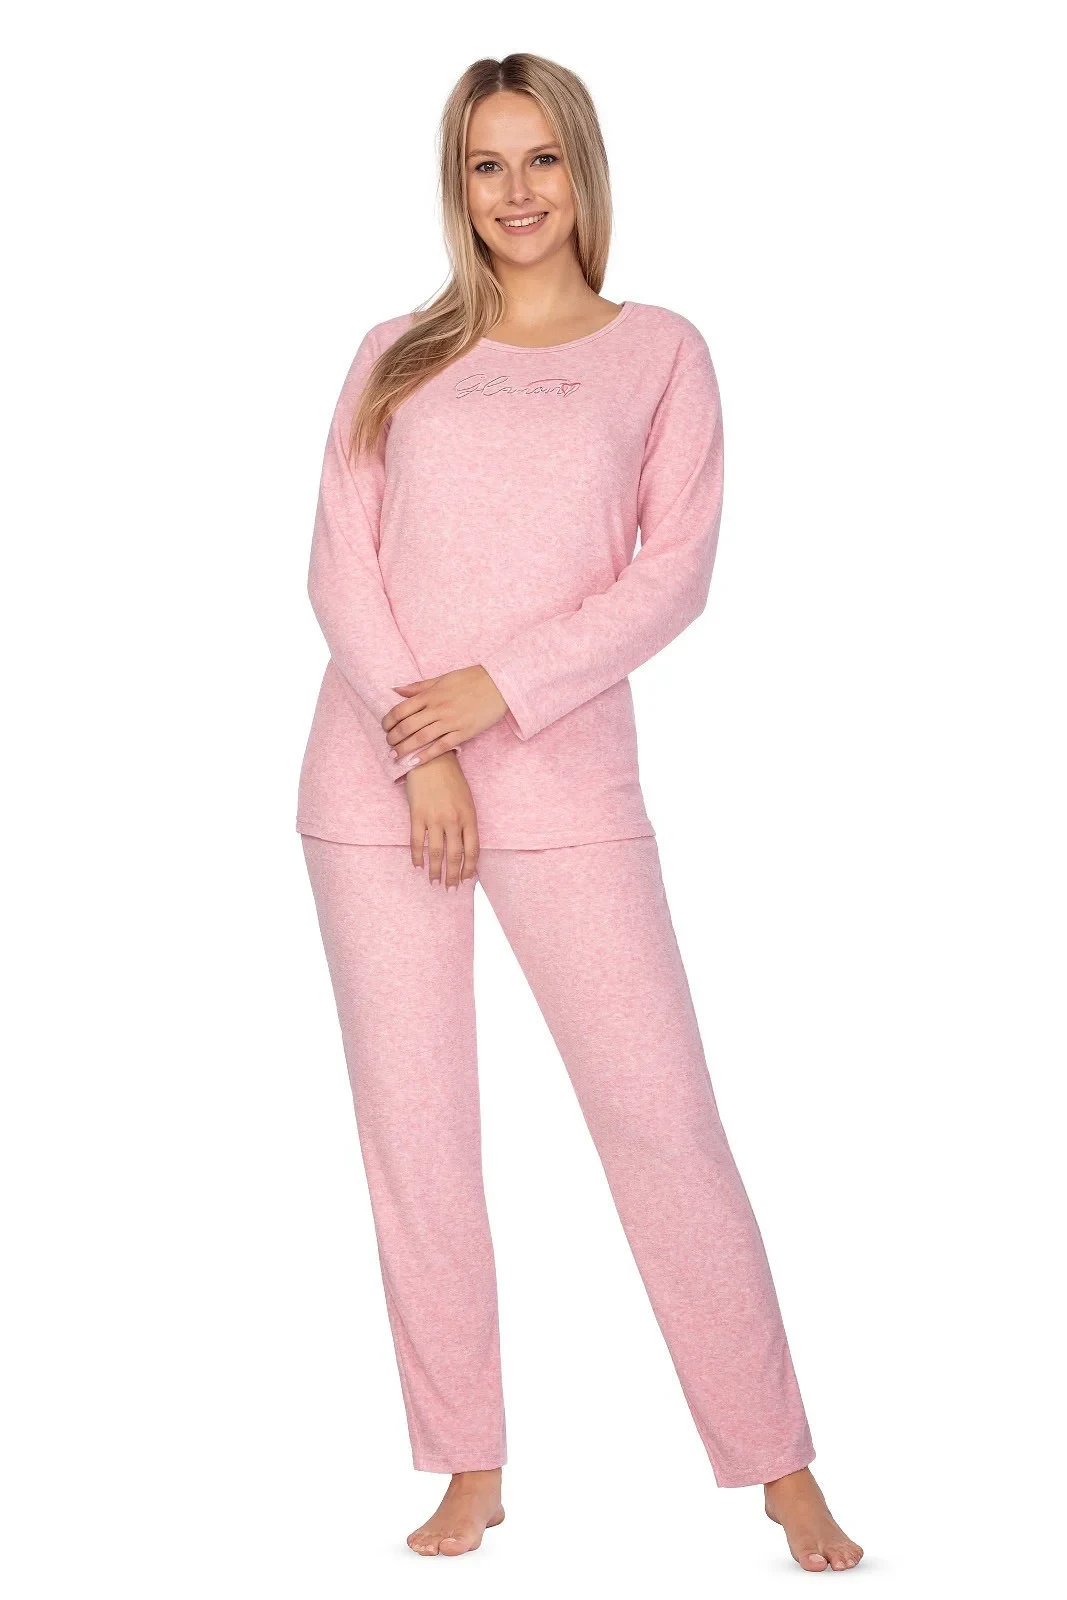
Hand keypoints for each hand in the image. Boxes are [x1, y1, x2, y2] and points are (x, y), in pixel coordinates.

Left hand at [382, 666, 507, 765]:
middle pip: (408, 726)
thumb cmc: (471, 679)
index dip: (388, 721)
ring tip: (395, 756)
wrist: (499, 684)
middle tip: (388, 744)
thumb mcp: (442, 678)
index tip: (385, 728)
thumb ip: (419, 686)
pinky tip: (414, 762)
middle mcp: (438, 708)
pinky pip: (441, 747)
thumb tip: (396, 690)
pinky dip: (425, 755)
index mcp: (431, 694)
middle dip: (393, 738)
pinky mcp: (463, 732)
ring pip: (421, 738)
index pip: (401, 709)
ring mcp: (451, 721)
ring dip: (404, 749)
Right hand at [405, 752, 478, 886]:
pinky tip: (418, 866)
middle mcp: (453, 820)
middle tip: (450, 889)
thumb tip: (465, 846)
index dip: (469, 868)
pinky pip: (416, 841)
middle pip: (455, 855)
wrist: (431, 759)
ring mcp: (434, 818)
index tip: (465, 880)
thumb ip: (466, 822)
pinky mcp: (417, 815)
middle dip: (452, 876)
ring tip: (434, 883)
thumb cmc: (451, 779)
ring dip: (436, 871)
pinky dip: (417, 856)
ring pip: (436, 852)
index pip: (472, 850)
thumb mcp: (467, 800)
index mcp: (469, 816)